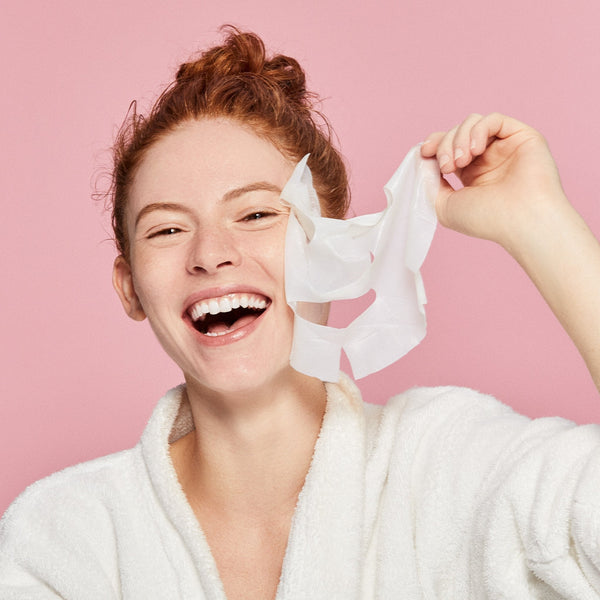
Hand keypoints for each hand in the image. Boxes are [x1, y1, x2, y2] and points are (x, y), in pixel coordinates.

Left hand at [421, 112, 568, 255]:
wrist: (521, 221)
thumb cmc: (485, 219)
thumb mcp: (444, 206)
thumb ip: (430, 184)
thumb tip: (423, 161)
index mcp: (471, 175)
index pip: (449, 147)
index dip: (434, 145)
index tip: (424, 152)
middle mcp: (489, 159)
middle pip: (457, 133)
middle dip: (445, 145)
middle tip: (447, 167)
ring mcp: (506, 147)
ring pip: (473, 123)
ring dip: (459, 138)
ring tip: (460, 162)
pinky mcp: (523, 136)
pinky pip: (494, 120)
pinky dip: (478, 130)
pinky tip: (475, 150)